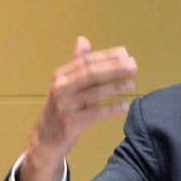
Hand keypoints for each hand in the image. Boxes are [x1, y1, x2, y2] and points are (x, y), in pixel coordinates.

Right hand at [17, 36, 137, 180]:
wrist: (45, 140)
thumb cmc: (61, 109)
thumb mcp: (65, 86)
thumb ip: (77, 64)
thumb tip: (83, 39)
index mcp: (60, 76)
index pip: (87, 62)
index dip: (107, 57)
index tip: (126, 53)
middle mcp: (60, 88)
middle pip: (91, 74)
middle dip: (115, 68)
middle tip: (134, 66)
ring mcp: (64, 106)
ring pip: (95, 93)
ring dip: (116, 87)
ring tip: (133, 84)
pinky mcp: (71, 123)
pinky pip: (96, 113)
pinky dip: (112, 109)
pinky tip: (125, 105)